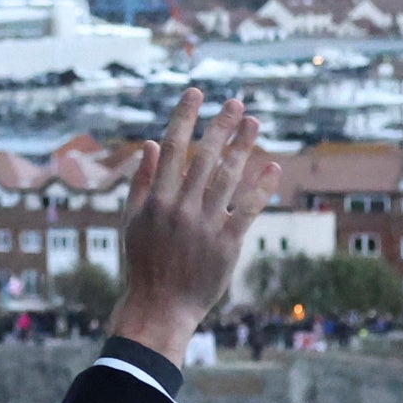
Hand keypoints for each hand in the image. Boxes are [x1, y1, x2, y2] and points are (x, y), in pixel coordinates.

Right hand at [108, 89, 274, 354]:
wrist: (159, 308)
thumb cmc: (142, 264)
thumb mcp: (131, 222)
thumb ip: (141, 182)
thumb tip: (151, 144)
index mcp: (155, 201)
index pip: (172, 149)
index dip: (184, 118)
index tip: (195, 94)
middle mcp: (181, 209)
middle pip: (205, 157)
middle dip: (221, 126)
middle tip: (236, 102)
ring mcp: (205, 227)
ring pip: (228, 178)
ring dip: (243, 147)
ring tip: (254, 123)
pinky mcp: (227, 245)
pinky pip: (248, 210)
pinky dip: (261, 188)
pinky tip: (272, 167)